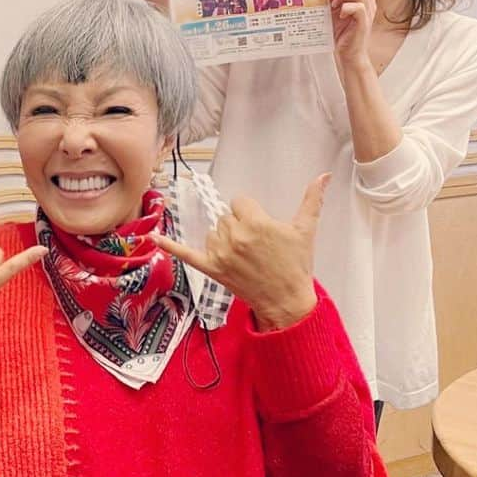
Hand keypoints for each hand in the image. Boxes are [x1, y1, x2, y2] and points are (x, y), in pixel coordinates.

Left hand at [153, 175, 328, 330]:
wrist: (286, 301)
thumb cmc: (296, 266)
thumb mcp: (305, 230)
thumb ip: (312, 200)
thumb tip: (323, 176)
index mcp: (256, 223)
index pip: (240, 203)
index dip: (250, 213)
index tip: (260, 227)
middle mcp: (235, 236)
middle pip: (226, 216)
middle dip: (239, 226)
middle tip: (256, 245)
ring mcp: (221, 253)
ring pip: (213, 231)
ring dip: (224, 239)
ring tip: (245, 255)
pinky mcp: (211, 268)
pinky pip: (186, 253)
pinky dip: (169, 246)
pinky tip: (153, 237)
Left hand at [318, 0, 376, 72]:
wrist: (347, 54)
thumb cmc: (341, 34)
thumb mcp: (332, 13)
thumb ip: (328, 1)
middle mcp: (367, 2)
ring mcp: (368, 12)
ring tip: (332, 4)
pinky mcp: (365, 22)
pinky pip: (359, 8)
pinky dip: (347, 8)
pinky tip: (340, 15)